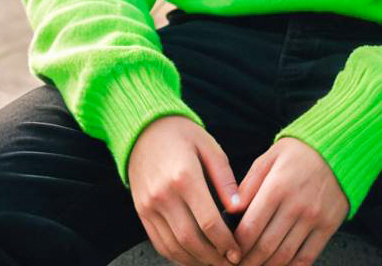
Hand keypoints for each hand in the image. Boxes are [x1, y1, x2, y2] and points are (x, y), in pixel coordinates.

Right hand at [127, 114, 244, 265]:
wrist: (144, 129)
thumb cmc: (182, 135)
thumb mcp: (209, 147)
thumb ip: (225, 179)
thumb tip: (239, 209)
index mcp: (184, 176)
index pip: (208, 221)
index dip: (225, 242)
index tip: (238, 251)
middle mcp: (163, 195)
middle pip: (190, 240)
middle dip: (213, 257)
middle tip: (229, 262)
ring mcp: (149, 206)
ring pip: (174, 247)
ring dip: (196, 261)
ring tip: (214, 261)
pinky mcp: (142, 212)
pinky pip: (160, 243)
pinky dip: (177, 255)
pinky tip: (193, 256)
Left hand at [230, 137, 348, 265]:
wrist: (338, 148)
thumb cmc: (299, 152)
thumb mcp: (270, 157)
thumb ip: (249, 184)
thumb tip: (231, 211)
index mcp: (277, 186)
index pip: (250, 227)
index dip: (236, 246)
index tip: (229, 251)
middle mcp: (296, 205)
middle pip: (265, 246)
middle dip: (248, 261)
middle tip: (239, 265)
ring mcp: (314, 218)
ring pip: (284, 256)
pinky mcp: (328, 226)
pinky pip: (307, 257)